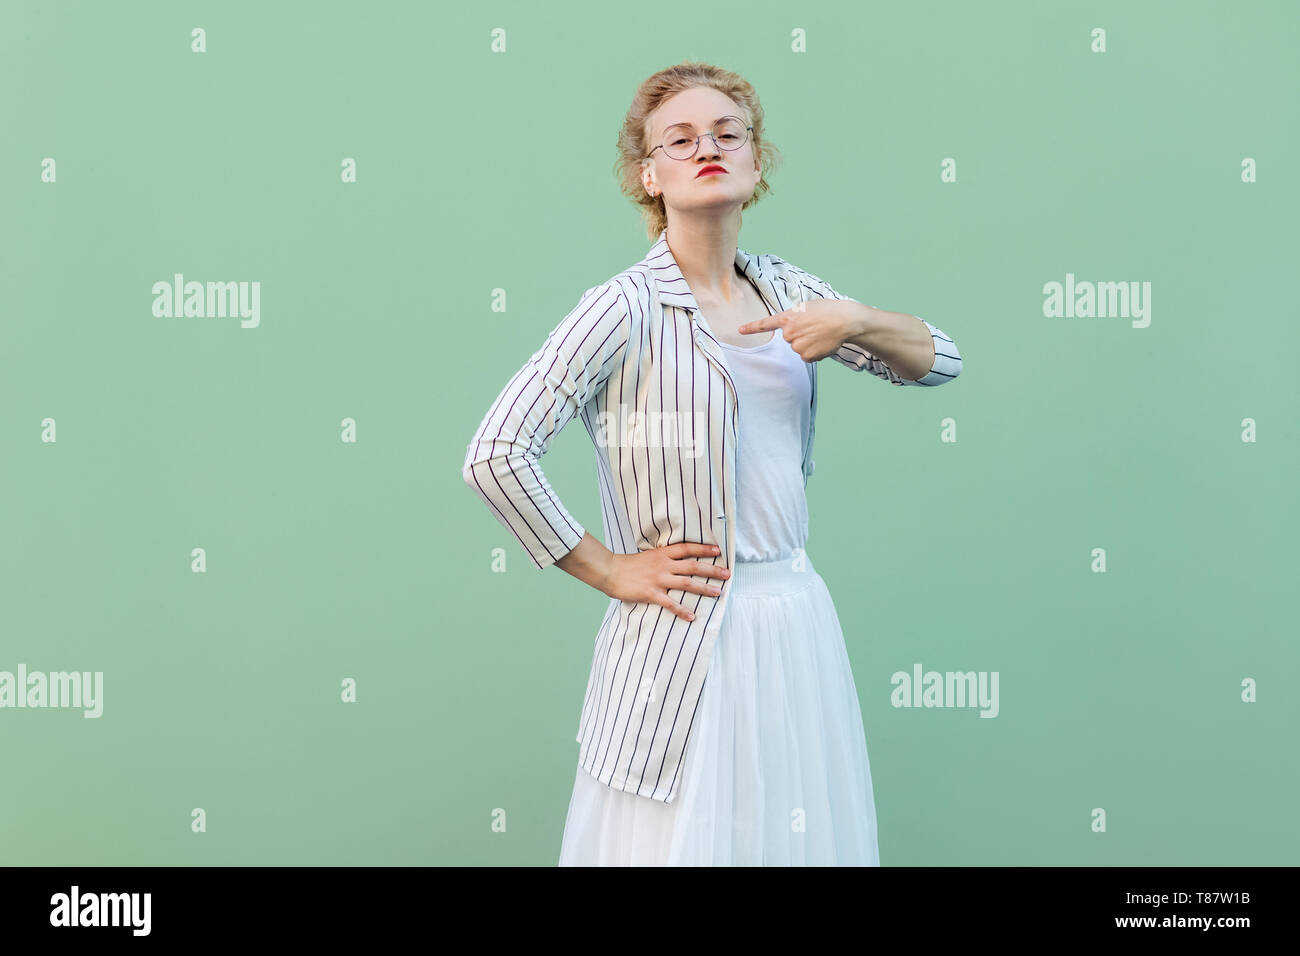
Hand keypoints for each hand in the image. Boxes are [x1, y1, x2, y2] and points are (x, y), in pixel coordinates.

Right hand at [601, 542, 730, 622]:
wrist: (610, 571)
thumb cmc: (629, 565)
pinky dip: (682, 610)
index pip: (688, 548)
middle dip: (712, 570)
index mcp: (663, 554)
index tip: (718, 551)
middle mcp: (664, 565)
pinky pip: (670, 603)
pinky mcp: (651, 593)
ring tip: (718, 593)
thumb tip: (679, 561)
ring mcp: (658, 579)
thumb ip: (664, 558)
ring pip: (687, 583)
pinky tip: (692, 616)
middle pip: (693, 566)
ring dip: (704, 588)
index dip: (704, 549)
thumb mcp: (649, 556)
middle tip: (727, 574)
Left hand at [738, 298, 867, 362]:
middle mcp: (788, 333)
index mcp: (788, 317)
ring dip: (808, 344)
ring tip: (820, 334)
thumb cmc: (828, 310)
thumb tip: (792, 328)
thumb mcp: (806, 307)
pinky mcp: (806, 356)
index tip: (740, 330)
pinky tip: (823, 343)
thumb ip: (795, 317)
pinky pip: (807, 356)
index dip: (752, 327)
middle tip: (814, 327)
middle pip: (789, 338)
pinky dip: (815, 352)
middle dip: (800, 335)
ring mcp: (796, 345)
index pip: (766, 324)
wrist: (844, 320)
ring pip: (798, 348)